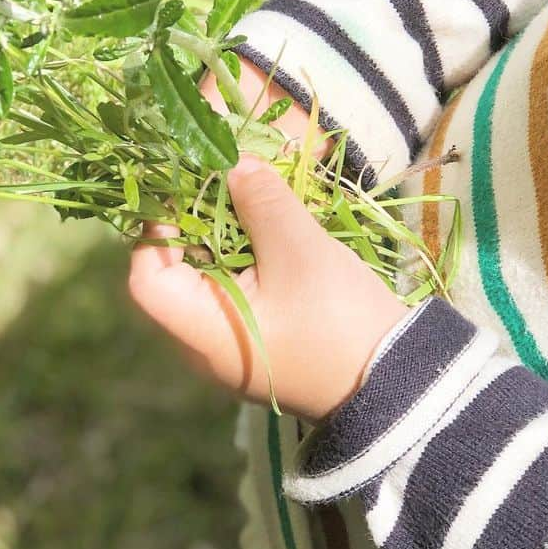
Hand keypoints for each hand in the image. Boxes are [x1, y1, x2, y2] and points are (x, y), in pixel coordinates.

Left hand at [128, 154, 408, 421]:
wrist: (400, 382)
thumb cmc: (339, 320)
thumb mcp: (299, 249)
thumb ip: (260, 202)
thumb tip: (232, 166)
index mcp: (202, 331)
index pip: (148, 278)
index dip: (156, 227)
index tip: (184, 186)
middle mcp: (208, 344)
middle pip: (179, 273)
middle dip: (197, 219)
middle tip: (221, 176)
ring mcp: (237, 343)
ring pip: (213, 277)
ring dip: (226, 233)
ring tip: (250, 192)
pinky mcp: (265, 338)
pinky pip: (240, 289)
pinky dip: (249, 254)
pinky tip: (272, 224)